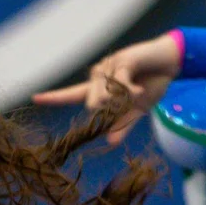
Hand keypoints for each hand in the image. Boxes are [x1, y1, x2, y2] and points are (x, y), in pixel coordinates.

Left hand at [34, 33, 182, 145]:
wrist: (171, 64)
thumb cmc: (152, 84)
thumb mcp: (137, 111)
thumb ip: (123, 125)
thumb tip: (110, 143)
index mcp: (99, 89)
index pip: (72, 95)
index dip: (54, 98)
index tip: (35, 98)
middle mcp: (99, 76)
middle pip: (90, 103)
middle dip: (108, 111)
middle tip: (129, 104)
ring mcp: (108, 66)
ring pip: (102, 95)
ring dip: (122, 101)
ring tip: (138, 94)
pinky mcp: (121, 61)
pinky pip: (118, 84)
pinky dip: (130, 92)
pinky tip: (140, 91)